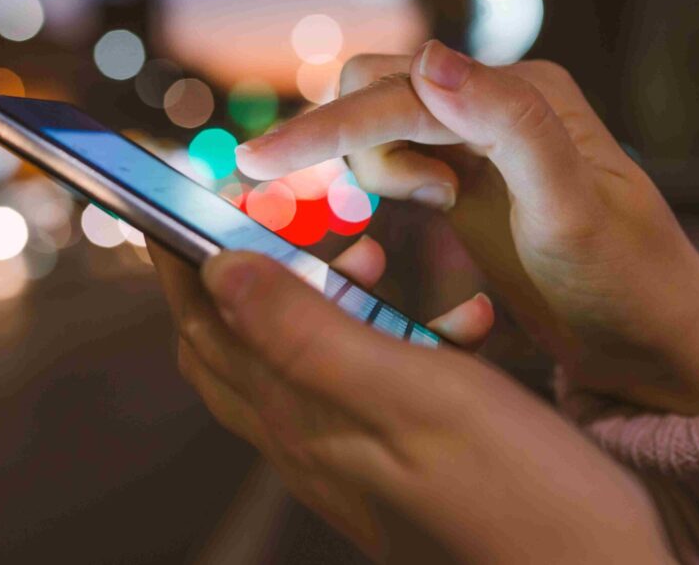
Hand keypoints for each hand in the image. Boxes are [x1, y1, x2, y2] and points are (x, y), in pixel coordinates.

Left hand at [151, 241, 672, 563]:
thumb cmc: (524, 498)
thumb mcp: (416, 395)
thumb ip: (309, 335)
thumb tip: (219, 270)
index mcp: (302, 419)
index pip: (204, 325)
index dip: (179, 258)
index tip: (174, 199)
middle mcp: (310, 446)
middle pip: (231, 346)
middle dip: (235, 270)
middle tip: (265, 215)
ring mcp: (349, 463)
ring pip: (294, 362)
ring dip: (314, 297)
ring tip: (368, 255)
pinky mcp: (393, 469)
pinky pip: (357, 386)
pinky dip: (379, 337)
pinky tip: (439, 321)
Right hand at [236, 41, 698, 413]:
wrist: (655, 341)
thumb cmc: (627, 284)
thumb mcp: (571, 212)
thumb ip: (507, 127)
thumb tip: (429, 59)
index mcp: (522, 93)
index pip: (399, 95)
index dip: (324, 129)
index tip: (255, 164)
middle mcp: (494, 98)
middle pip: (375, 86)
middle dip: (351, 138)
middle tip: (412, 203)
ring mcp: (477, 132)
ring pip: (376, 117)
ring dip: (378, 163)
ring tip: (441, 208)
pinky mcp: (464, 167)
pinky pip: (392, 148)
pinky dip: (385, 174)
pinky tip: (434, 206)